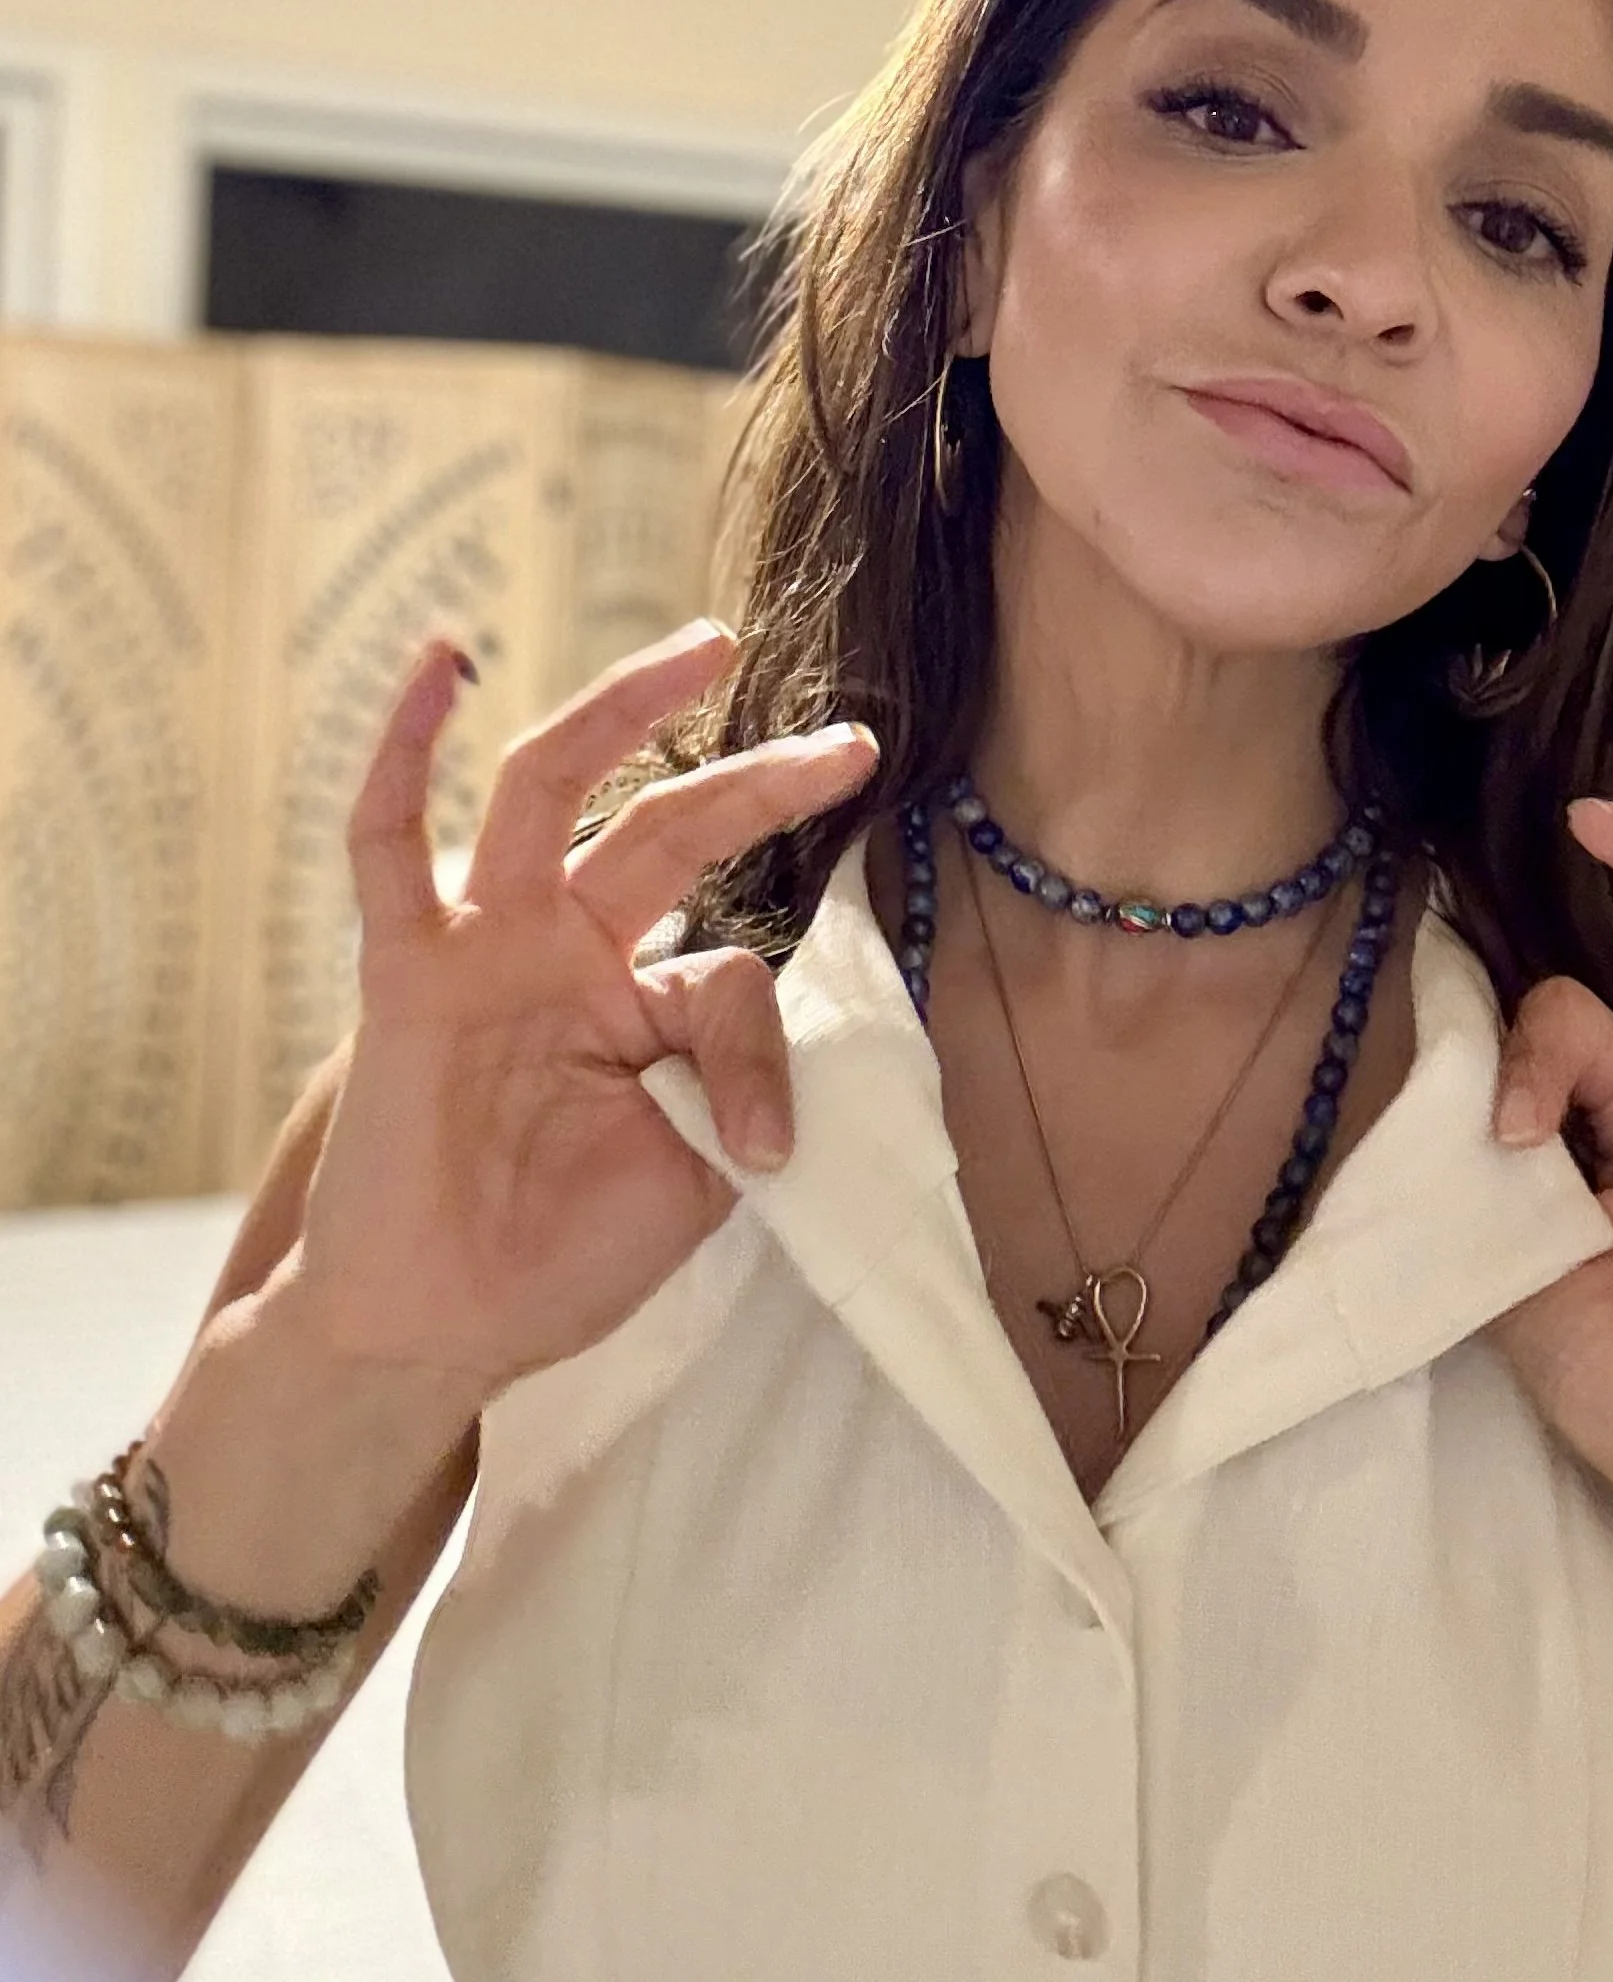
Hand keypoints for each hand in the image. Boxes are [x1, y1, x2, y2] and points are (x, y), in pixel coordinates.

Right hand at [279, 621, 878, 1406]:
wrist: (437, 1332)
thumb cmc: (560, 1256)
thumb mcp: (691, 1177)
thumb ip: (734, 1089)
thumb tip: (776, 1084)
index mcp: (637, 998)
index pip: (729, 969)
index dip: (760, 1057)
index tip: (769, 1152)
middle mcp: (565, 949)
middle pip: (668, 826)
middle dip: (761, 779)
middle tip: (853, 743)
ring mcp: (485, 947)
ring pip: (548, 789)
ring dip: (625, 708)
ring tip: (710, 648)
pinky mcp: (405, 970)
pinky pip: (389, 844)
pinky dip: (406, 747)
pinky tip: (441, 663)